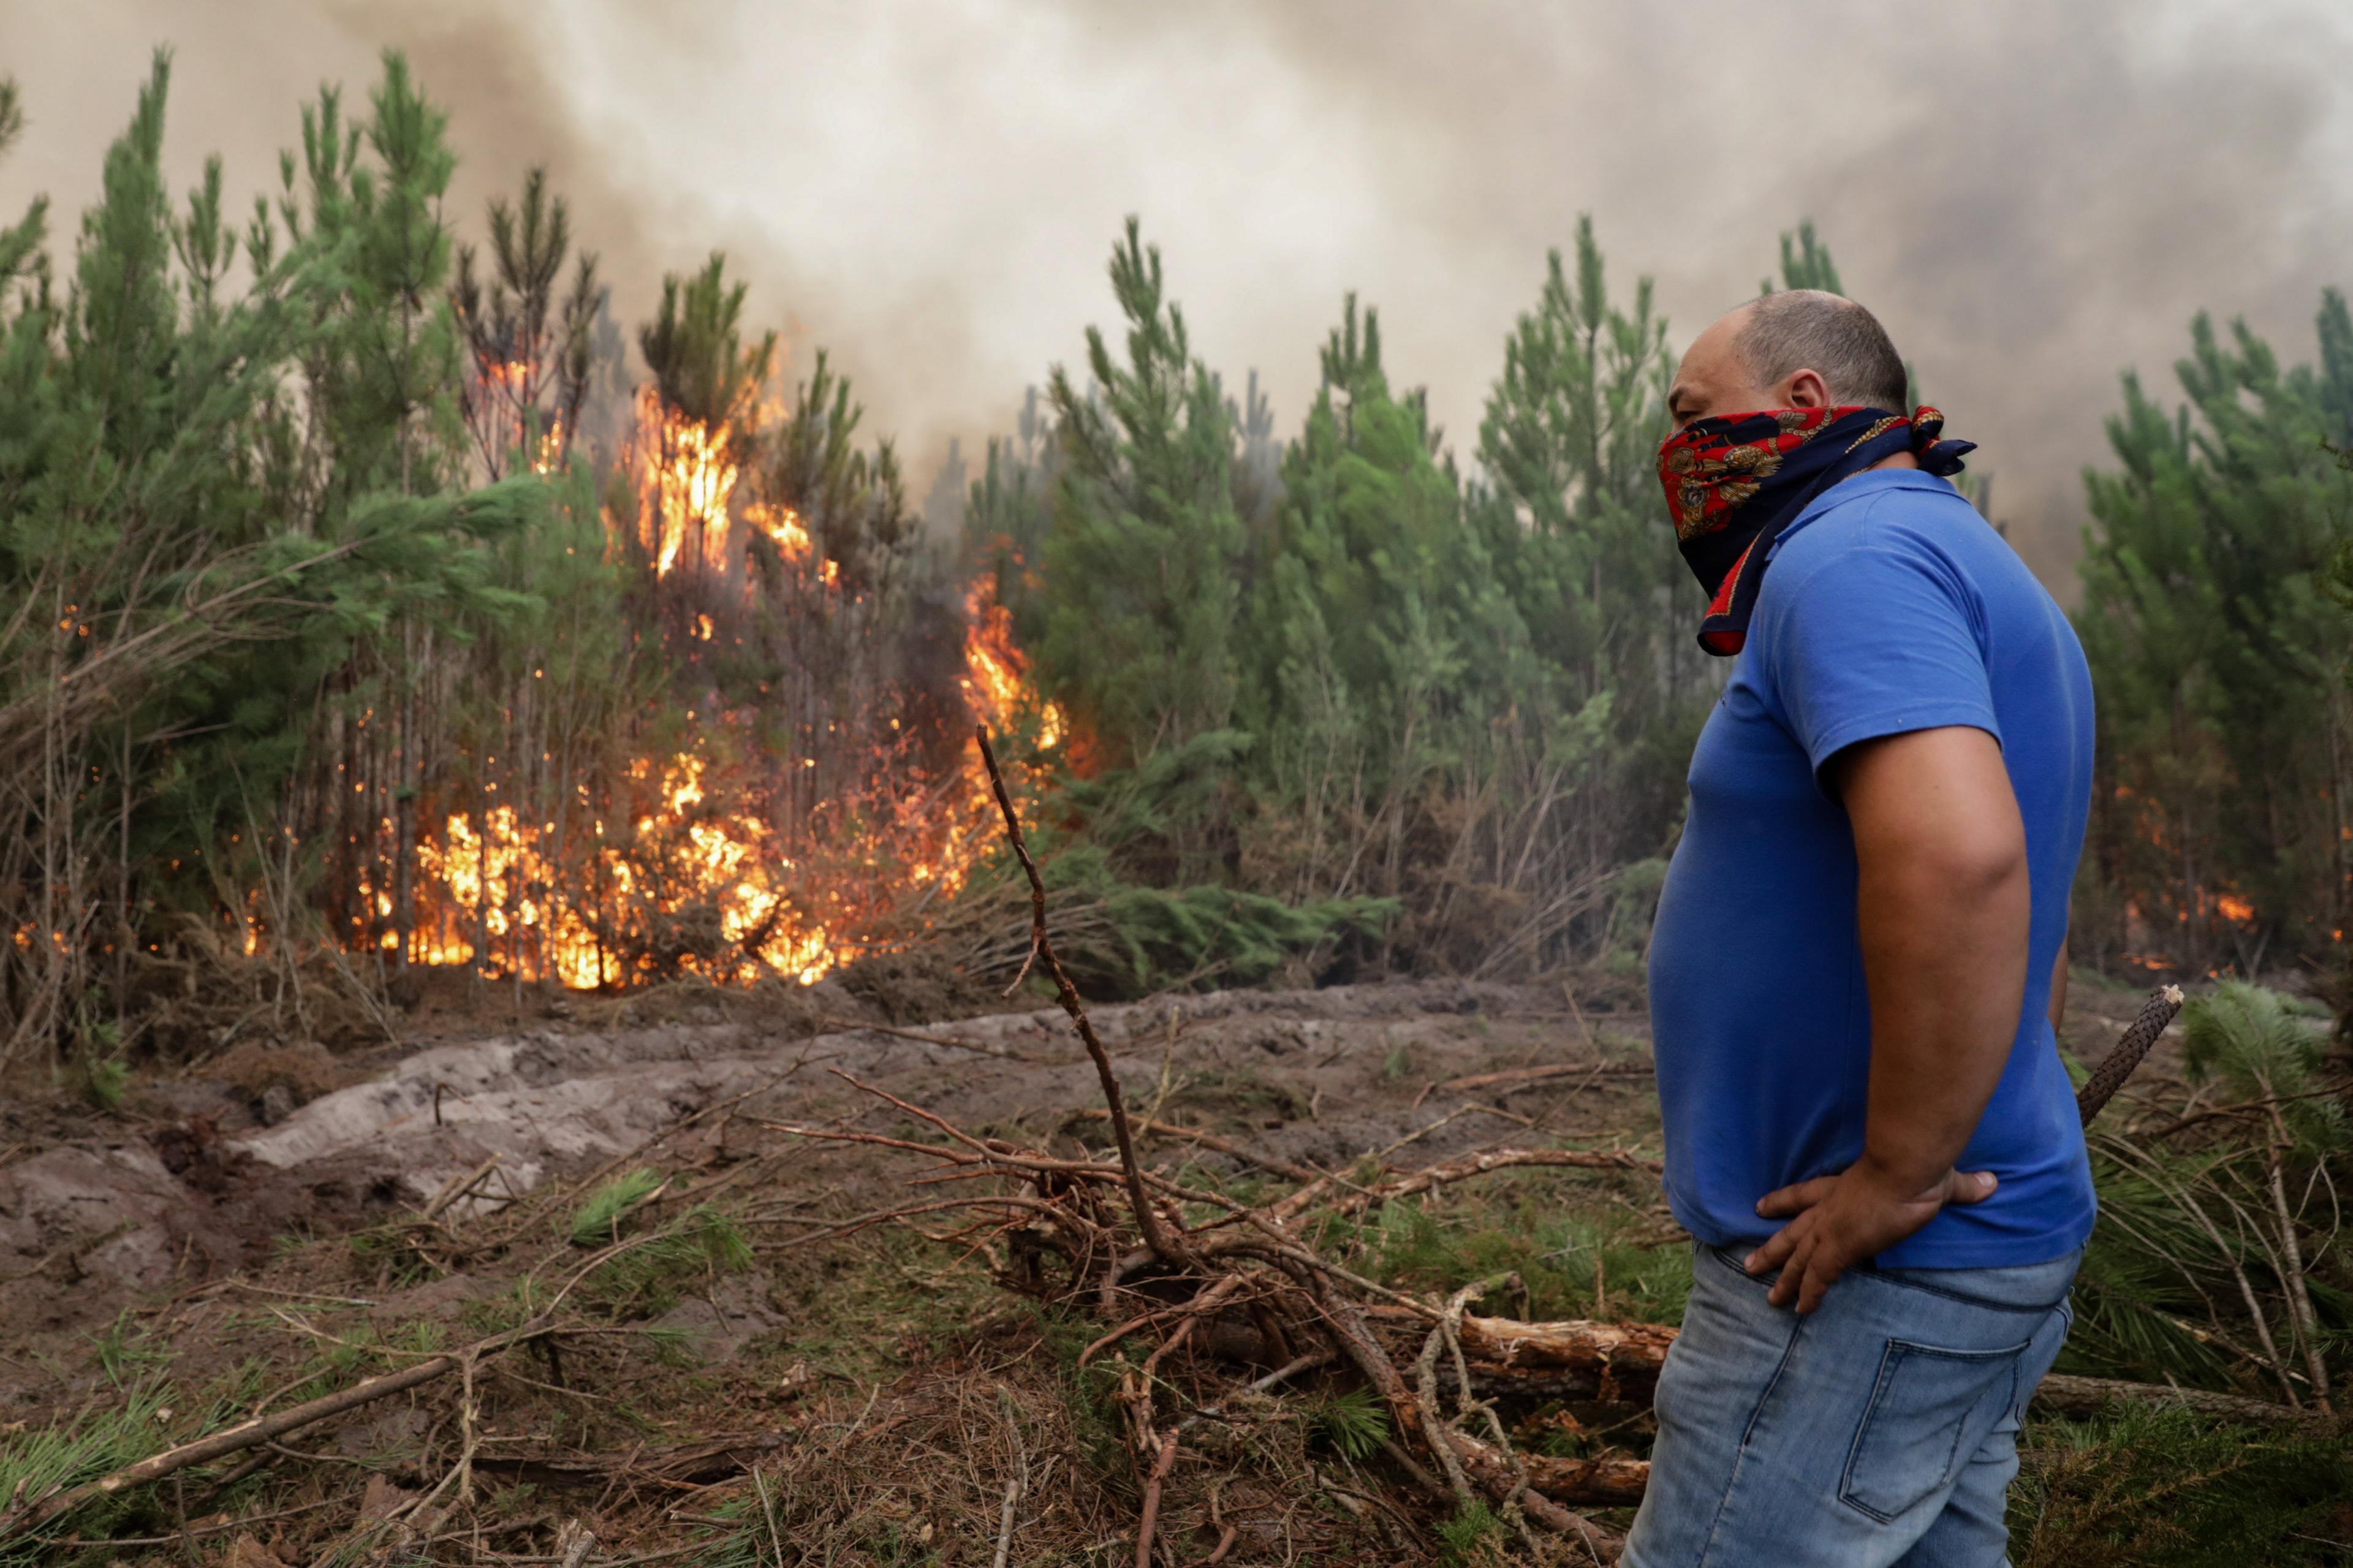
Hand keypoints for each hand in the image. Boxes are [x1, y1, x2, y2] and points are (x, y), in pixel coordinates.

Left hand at [1742, 1160, 1997, 1312]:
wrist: (1906, 1168)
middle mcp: (1829, 1209)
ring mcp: (1831, 1229)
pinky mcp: (1838, 1248)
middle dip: (1772, 1250)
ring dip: (1782, 1278)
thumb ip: (1962, 1184)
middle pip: (1791, 1232)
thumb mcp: (1937, 1175)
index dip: (1783, 1201)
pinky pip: (1817, 1278)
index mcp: (1842, 1186)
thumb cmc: (1917, 1165)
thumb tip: (1993, 1183)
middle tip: (1750, 1264)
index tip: (1761, 1206)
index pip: (1804, 1194)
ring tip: (1768, 1298)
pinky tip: (1800, 1310)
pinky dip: (1808, 1294)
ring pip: (1797, 1259)